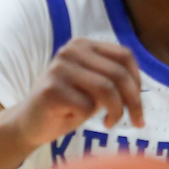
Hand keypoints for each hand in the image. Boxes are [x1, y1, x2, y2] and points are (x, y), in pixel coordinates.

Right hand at [13, 38, 143, 150]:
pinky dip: (87, 118)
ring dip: (115, 112)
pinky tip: (74, 118)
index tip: (139, 104)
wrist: (29, 123)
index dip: (138, 82)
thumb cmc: (68, 105)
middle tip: (136, 121)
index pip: (124, 56)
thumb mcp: (94, 86)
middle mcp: (70, 51)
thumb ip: (113, 79)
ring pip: (106, 90)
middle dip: (134, 102)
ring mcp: (59, 68)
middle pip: (118, 74)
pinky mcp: (51, 90)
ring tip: (110, 123)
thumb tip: (138, 87)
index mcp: (83, 45)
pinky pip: (86, 106)